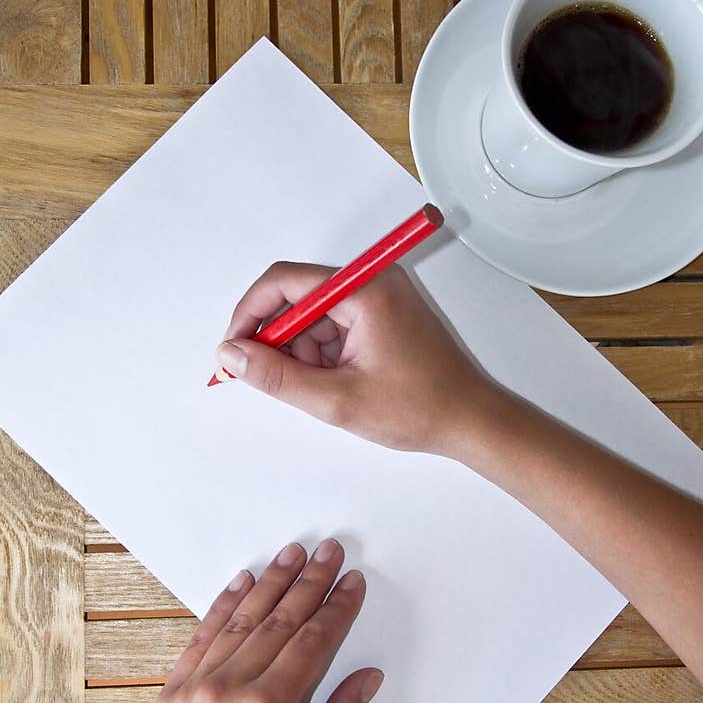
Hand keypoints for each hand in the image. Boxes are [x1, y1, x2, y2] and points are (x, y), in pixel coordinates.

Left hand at [125, 538, 381, 702]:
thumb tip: (365, 677)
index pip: (311, 644)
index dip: (336, 609)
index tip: (352, 582)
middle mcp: (226, 690)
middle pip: (277, 622)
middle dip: (308, 582)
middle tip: (330, 550)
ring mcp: (193, 689)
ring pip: (239, 622)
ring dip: (269, 584)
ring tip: (292, 552)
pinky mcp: (170, 695)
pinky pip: (201, 638)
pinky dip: (222, 607)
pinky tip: (242, 582)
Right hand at [215, 262, 489, 452]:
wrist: (471, 421)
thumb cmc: (418, 409)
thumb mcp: (336, 400)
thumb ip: (277, 377)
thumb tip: (230, 355)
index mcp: (364, 290)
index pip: (285, 281)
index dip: (250, 314)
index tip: (233, 350)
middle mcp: (372, 281)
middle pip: (298, 297)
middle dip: (278, 340)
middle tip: (272, 380)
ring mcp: (379, 297)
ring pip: (313, 316)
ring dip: (302, 352)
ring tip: (322, 390)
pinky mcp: (383, 314)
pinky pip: (334, 325)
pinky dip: (322, 355)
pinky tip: (334, 384)